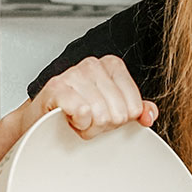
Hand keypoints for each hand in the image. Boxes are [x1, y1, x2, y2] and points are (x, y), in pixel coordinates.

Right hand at [25, 55, 158, 140]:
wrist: (42, 119)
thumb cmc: (77, 112)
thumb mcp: (113, 109)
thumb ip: (136, 109)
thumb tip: (149, 114)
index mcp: (112, 65)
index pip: (135, 106)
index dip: (120, 119)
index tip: (105, 115)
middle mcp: (93, 65)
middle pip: (119, 113)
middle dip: (103, 125)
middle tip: (89, 119)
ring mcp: (73, 74)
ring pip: (101, 115)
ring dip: (88, 127)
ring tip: (78, 119)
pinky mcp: (57, 87)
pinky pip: (82, 112)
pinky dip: (77, 123)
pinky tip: (69, 117)